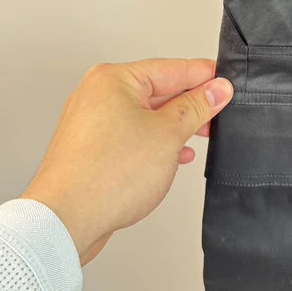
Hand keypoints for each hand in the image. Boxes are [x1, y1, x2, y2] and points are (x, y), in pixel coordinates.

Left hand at [19, 58, 232, 265]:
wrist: (65, 222)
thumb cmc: (105, 177)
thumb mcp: (168, 135)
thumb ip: (196, 108)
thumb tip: (216, 90)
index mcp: (114, 79)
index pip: (172, 68)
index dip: (204, 77)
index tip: (226, 85)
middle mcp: (98, 94)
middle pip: (158, 90)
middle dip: (189, 105)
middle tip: (217, 115)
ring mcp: (90, 122)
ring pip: (145, 115)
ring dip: (174, 127)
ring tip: (199, 137)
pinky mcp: (89, 149)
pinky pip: (130, 135)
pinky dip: (154, 142)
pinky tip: (173, 157)